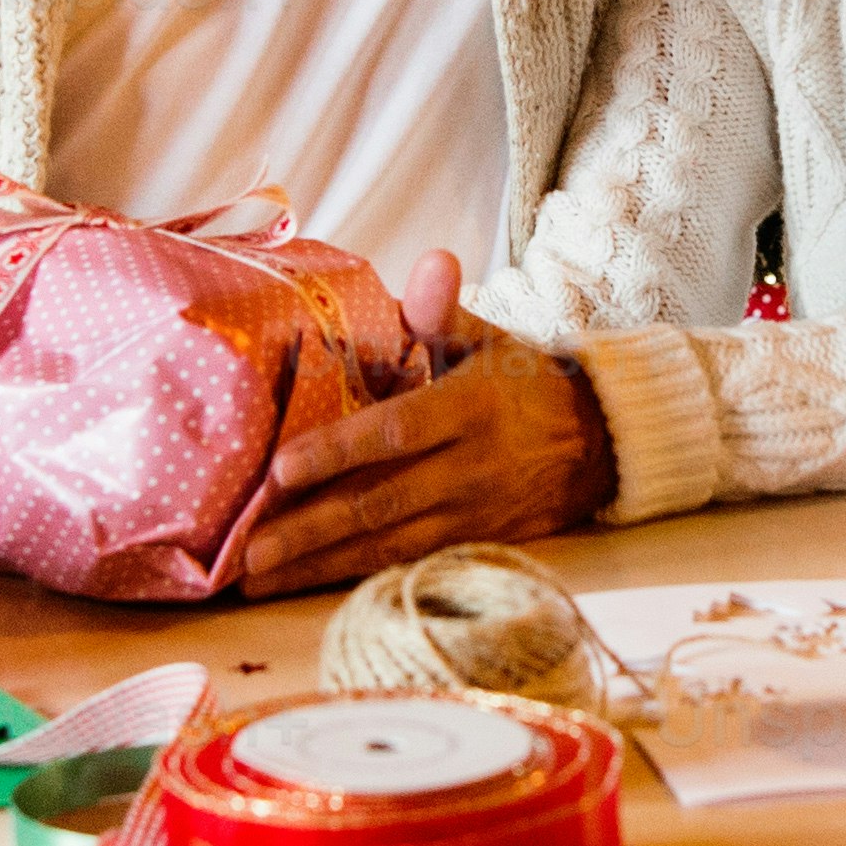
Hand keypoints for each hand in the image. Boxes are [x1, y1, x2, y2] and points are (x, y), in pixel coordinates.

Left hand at [239, 319, 612, 589]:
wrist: (597, 446)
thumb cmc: (522, 384)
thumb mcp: (489, 340)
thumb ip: (445, 310)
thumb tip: (433, 260)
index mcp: (467, 410)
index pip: (396, 433)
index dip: (338, 452)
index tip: (280, 469)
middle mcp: (469, 470)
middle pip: (382, 503)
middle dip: (312, 529)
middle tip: (248, 552)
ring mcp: (471, 517)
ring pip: (386, 547)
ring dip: (319, 567)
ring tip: (257, 578)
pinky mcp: (471, 547)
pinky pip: (404, 566)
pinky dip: (351, 579)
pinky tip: (304, 585)